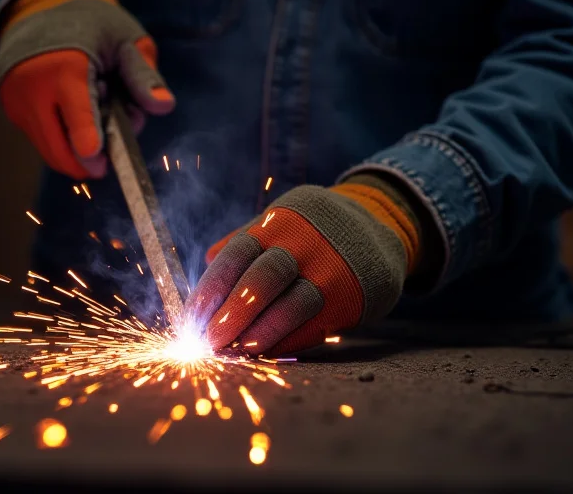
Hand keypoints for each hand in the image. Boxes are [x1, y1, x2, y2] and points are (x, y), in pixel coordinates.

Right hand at [0, 0, 174, 179]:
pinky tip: (73, 111)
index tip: (105, 164)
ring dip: (76, 150)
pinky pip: (41, 139)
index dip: (92, 150)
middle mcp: (33, 89)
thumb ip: (143, 75)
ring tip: (93, 116)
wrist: (35, 5)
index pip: (78, 122)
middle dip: (91, 160)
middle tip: (111, 144)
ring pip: (50, 151)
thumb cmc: (91, 22)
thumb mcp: (125, 39)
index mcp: (66, 68)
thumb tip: (163, 106)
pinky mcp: (10, 110)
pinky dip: (61, 138)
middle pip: (61, 152)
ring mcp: (17, 102)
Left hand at [188, 180, 421, 356]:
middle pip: (263, 278)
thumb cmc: (312, 230)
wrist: (381, 226)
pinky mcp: (353, 297)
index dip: (212, 287)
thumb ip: (244, 242)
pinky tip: (266, 351)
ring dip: (260, 333)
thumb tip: (204, 266)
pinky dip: (287, 341)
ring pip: (292, 306)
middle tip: (211, 340)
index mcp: (279, 221)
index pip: (238, 253)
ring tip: (238, 350)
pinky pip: (315, 326)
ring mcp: (333, 270)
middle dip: (233, 313)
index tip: (191, 318)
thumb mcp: (281, 221)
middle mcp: (305, 242)